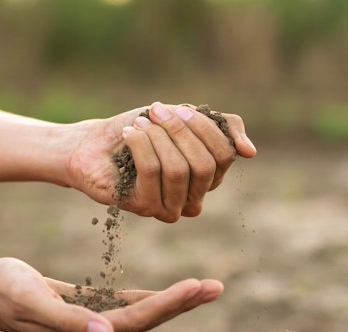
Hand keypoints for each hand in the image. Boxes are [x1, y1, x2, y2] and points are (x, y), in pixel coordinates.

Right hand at [0, 257, 223, 331]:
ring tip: (203, 288)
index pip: (134, 322)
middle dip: (181, 304)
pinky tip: (167, 292)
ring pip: (139, 313)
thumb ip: (68, 320)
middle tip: (217, 287)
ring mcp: (89, 324)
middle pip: (146, 321)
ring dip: (170, 301)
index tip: (196, 287)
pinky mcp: (84, 310)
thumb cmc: (2, 290)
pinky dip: (145, 298)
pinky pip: (122, 305)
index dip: (166, 305)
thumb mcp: (31, 300)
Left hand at [69, 101, 255, 222]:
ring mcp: (170, 207)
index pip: (224, 154)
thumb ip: (222, 127)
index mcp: (208, 177)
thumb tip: (250, 153)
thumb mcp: (185, 117)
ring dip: (158, 138)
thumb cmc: (142, 130)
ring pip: (178, 169)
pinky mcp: (145, 207)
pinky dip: (142, 146)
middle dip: (180, 131)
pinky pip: (153, 173)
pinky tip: (129, 134)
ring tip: (139, 124)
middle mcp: (193, 198)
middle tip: (156, 111)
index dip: (204, 128)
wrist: (96, 143)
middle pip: (204, 164)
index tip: (178, 108)